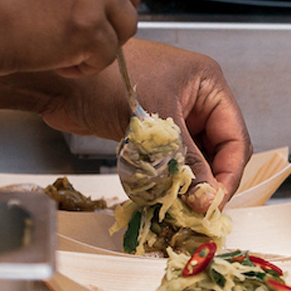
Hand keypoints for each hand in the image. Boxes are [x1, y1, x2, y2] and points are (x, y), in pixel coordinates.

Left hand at [39, 39, 253, 208]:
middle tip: (198, 210)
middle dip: (210, 181)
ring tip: (180, 206)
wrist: (55, 80)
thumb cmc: (103, 80)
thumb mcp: (155, 123)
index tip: (214, 202)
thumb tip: (206, 198)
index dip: (229, 173)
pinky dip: (169, 180)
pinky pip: (171, 162)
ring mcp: (173, 115)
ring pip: (194, 159)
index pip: (235, 137)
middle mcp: (195, 99)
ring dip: (188, 184)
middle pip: (219, 151)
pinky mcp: (151, 132)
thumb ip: (186, 162)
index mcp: (207, 84)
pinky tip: (163, 196)